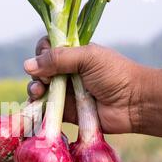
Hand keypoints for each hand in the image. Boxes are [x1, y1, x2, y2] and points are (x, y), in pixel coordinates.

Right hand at [24, 36, 144, 133]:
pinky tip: (35, 106)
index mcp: (74, 55)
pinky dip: (38, 109)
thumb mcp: (87, 58)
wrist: (134, 104)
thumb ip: (58, 58)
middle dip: (36, 74)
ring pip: (40, 90)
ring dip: (34, 90)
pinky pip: (47, 110)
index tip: (44, 57)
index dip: (42, 52)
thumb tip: (27, 65)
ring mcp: (66, 93)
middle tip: (44, 80)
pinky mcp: (66, 112)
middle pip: (40, 70)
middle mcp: (67, 73)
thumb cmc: (115, 75)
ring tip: (39, 92)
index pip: (48, 49)